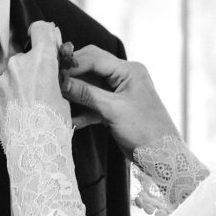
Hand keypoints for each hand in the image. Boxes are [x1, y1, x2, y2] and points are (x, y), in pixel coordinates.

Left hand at [0, 22, 70, 134]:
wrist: (35, 151)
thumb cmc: (54, 125)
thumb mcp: (64, 94)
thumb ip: (55, 73)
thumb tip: (53, 63)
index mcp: (41, 60)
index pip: (40, 28)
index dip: (46, 34)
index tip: (48, 41)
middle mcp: (18, 64)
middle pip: (26, 54)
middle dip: (34, 66)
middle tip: (43, 85)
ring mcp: (3, 80)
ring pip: (14, 72)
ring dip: (21, 82)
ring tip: (31, 104)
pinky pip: (4, 88)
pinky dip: (11, 96)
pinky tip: (20, 111)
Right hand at [61, 46, 180, 156]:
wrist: (162, 157)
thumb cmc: (145, 130)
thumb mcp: (113, 110)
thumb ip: (86, 94)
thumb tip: (62, 82)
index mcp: (129, 70)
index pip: (95, 59)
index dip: (73, 65)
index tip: (53, 73)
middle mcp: (124, 77)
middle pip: (91, 68)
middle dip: (72, 76)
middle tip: (52, 82)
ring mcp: (120, 93)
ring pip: (90, 86)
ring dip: (75, 93)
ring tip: (57, 99)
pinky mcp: (115, 109)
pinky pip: (94, 104)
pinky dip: (83, 111)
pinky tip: (71, 119)